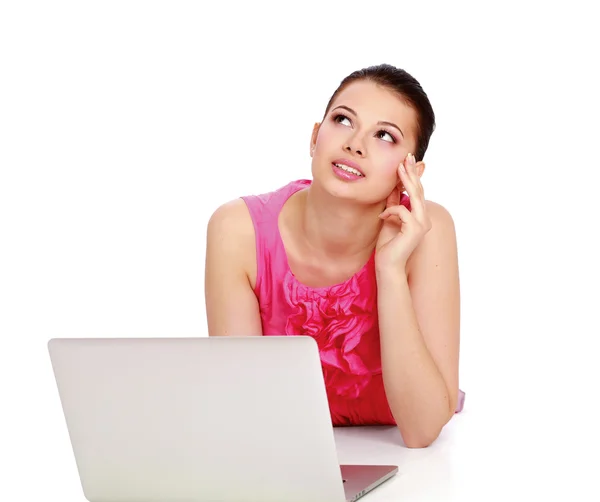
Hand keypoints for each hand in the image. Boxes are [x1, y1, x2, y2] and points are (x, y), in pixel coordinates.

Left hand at [375, 153, 431, 270]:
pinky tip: (382, 217)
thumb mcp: (389, 218)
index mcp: (419, 216)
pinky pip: (402, 211)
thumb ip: (393, 203)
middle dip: (412, 172)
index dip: (412, 175)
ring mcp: (421, 224)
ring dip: (406, 181)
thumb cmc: (388, 244)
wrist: (387, 265)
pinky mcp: (414, 230)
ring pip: (415, 197)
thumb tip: (394, 187)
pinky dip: (391, 211)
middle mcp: (424, 219)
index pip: (416, 192)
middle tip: (407, 156)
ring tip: (400, 168)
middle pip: (418, 191)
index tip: (406, 160)